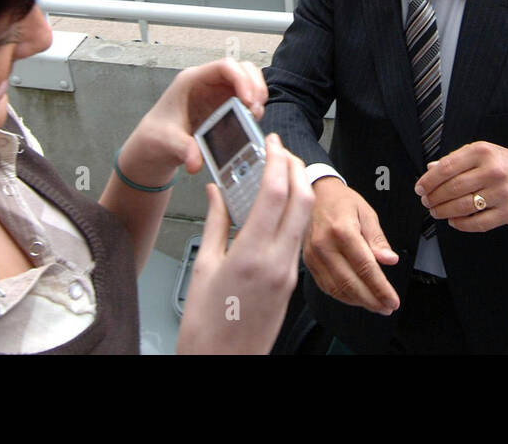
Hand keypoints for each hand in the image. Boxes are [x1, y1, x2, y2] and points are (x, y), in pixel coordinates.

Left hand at [118, 58, 266, 188]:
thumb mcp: (168, 143)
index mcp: (192, 80)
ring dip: (258, 94)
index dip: (242, 79)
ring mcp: (217, 91)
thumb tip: (196, 162)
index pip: (224, 66)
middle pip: (242, 69)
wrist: (155, 145)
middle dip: (255, 86)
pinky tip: (251, 120)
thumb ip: (183, 150)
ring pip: (248, 80)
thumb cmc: (157, 136)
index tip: (248, 100)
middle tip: (256, 109)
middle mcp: (207, 82)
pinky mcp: (224, 104)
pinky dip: (254, 105)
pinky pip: (246, 96)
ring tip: (255, 115)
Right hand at [176, 134, 313, 353]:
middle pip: (301, 200)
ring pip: (304, 219)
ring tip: (279, 173)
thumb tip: (215, 192)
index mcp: (251, 254)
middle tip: (281, 151)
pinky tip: (277, 209)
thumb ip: (215, 223)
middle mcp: (277, 261)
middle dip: (296, 168)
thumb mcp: (203, 268)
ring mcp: (288, 274)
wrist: (223, 365)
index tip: (272, 142)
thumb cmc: (205, 326)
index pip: (276, 193)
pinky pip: (297, 239)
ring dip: (298, 190)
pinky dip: (292, 216)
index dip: (277, 160)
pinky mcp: (291, 284)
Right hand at [303, 178, 399, 314]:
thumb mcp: (367, 213)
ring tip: (375, 305)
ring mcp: (313, 255)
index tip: (393, 300)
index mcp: (342, 230)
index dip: (381, 288)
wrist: (315, 194)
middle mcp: (324, 245)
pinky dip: (343, 296)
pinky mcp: (308, 262)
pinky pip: (326, 286)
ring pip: (337, 289)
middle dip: (371, 300)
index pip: (365, 267)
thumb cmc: (342, 202)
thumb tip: (389, 260)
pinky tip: (356, 297)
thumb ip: (378, 239)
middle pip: (350, 283)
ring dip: (358, 302)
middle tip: (387, 307)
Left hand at [415, 141, 507, 231]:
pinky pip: (479, 223)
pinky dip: (461, 224)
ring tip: (437, 211)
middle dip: (434, 198)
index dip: (429, 181)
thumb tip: (430, 169)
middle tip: (427, 202)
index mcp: (482, 152)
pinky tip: (454, 221)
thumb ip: (455, 160)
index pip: (447, 167)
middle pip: (452, 188)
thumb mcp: (480, 152)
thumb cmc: (504, 163)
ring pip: (463, 206)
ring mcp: (501, 192)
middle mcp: (492, 171)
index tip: (420, 188)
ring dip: (444, 211)